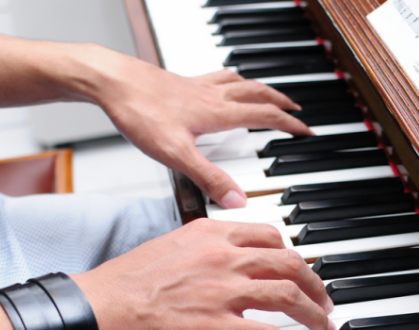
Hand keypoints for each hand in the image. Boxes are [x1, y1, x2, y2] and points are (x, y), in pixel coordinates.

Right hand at [72, 219, 334, 329]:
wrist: (103, 304)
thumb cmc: (130, 278)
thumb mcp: (172, 243)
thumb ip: (207, 243)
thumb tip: (234, 253)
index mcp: (211, 234)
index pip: (267, 234)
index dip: (290, 252)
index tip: (297, 265)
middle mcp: (224, 258)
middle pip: (287, 263)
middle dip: (313, 282)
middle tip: (322, 298)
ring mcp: (223, 292)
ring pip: (287, 295)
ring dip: (313, 312)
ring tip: (322, 323)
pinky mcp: (216, 326)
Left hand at [89, 52, 312, 208]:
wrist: (112, 81)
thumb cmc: (140, 112)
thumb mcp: (176, 154)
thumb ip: (208, 178)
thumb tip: (237, 199)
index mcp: (217, 113)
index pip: (265, 115)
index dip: (289, 124)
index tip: (306, 130)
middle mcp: (212, 95)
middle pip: (258, 93)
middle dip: (281, 101)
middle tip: (295, 108)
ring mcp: (197, 86)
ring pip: (240, 82)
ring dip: (260, 87)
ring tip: (268, 93)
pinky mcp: (181, 82)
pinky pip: (215, 76)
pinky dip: (230, 79)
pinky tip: (221, 86)